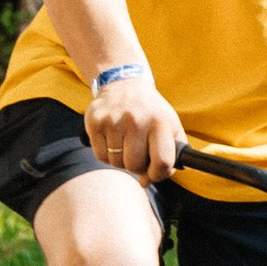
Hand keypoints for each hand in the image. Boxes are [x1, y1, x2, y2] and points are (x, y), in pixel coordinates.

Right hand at [86, 65, 185, 179]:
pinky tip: (112, 140)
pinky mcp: (95, 121)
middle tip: (137, 154)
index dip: (158, 174)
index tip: (154, 172)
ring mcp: (114, 120)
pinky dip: (106, 154)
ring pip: (116, 163)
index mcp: (160, 122)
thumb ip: (171, 158)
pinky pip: (100, 156)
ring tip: (125, 143)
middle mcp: (137, 120)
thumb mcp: (171, 127)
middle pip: (134, 165)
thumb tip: (147, 181)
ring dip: (121, 160)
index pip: (162, 162)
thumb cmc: (151, 113)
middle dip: (136, 166)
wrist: (124, 83)